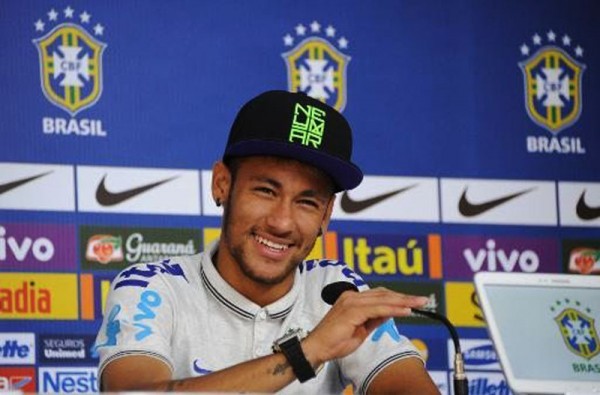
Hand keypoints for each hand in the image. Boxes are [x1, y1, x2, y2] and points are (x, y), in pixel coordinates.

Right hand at [302, 287, 428, 365]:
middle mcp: (351, 297)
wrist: (317, 348)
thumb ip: (373, 319)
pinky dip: (393, 309)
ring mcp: (351, 302)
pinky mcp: (352, 311)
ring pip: (383, 299)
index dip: (397, 297)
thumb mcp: (360, 330)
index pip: (379, 295)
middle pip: (384, 294)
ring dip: (403, 301)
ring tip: (419, 303)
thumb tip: (389, 313)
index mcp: (352, 299)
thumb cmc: (335, 341)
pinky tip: (406, 310)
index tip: (413, 301)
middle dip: (405, 297)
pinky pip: (378, 309)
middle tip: (423, 300)